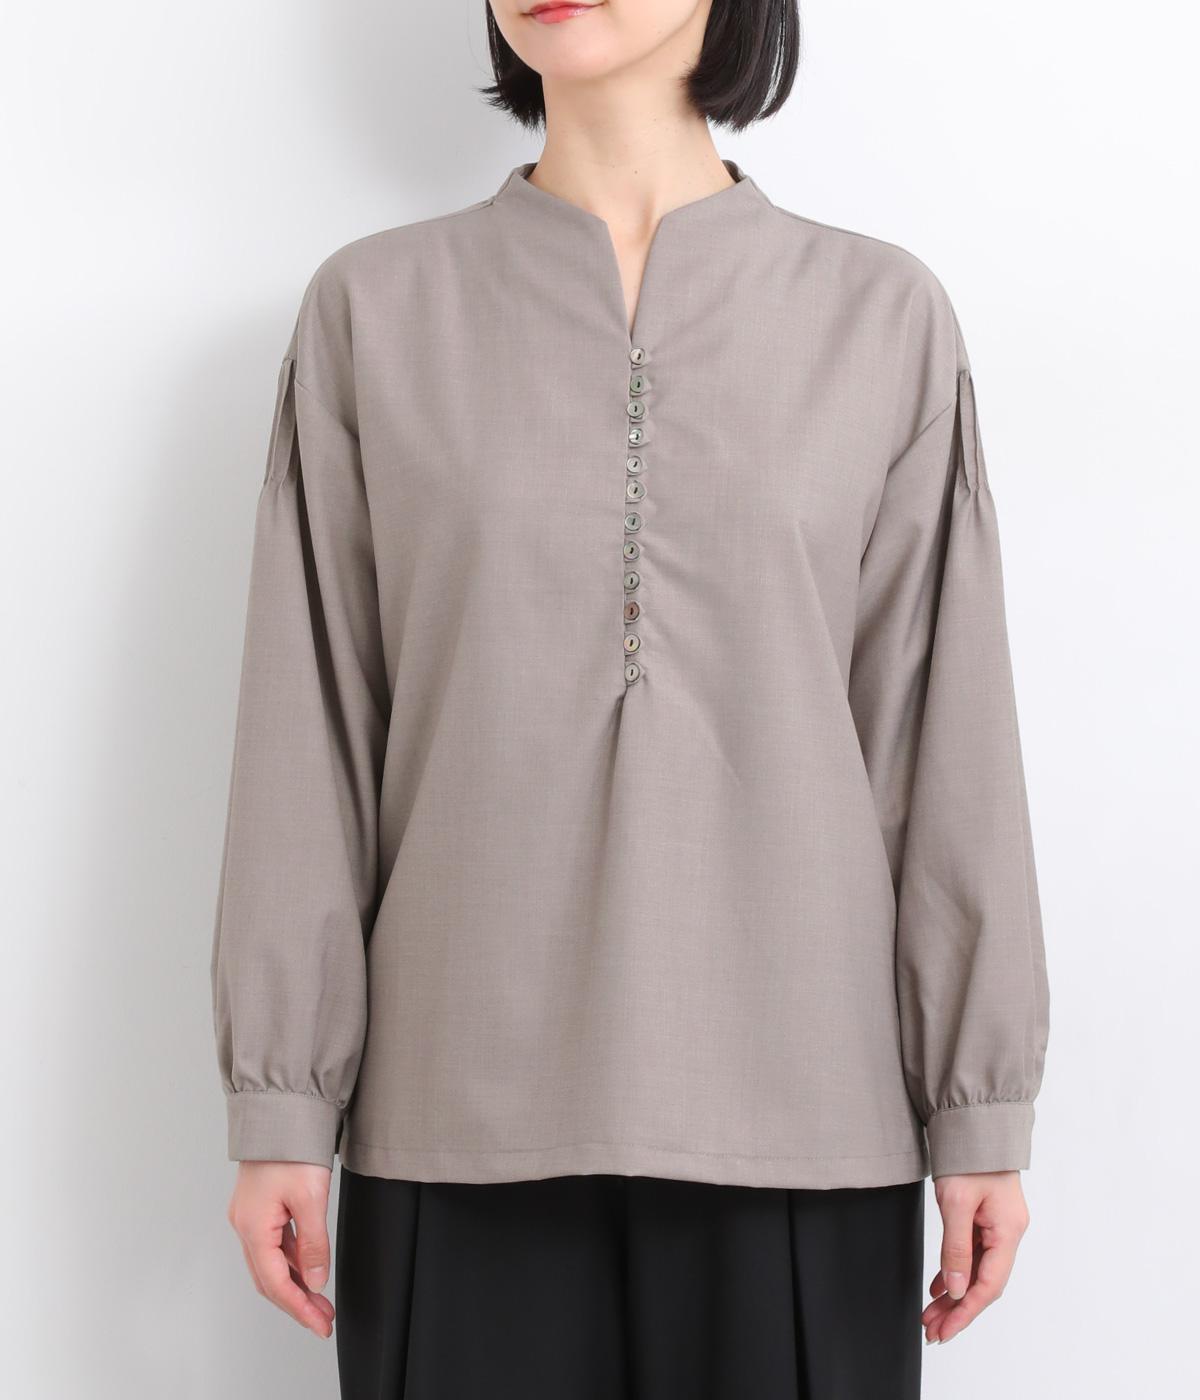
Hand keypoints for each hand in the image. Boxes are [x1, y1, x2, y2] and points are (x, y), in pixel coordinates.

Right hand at [226, 1161, 335, 1337]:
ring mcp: (250, 1215)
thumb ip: (313, 1243)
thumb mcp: (311, 1198)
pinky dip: (292, 1260)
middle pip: (269, 1278)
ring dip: (296, 1283)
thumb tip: (316, 1281)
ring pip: (271, 1262)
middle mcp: (245, 1225)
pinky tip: (309, 1268)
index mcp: (253, 1227)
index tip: (320, 1325)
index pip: (276, 1282)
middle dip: (297, 1302)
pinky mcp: (259, 1205)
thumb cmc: (292, 1148)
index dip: (299, 1308)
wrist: (281, 1109)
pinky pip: (274, 1243)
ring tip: (321, 1300)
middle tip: (323, 1320)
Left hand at [924, 1170, 1029, 1344]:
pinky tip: (940, 1286)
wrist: (973, 1119)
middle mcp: (1009, 1231)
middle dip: (958, 1309)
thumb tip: (957, 1289)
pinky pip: (973, 1253)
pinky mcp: (987, 1217)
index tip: (944, 1330)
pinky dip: (956, 1270)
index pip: (989, 1284)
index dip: (966, 1311)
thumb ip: (956, 1247)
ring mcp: (999, 1224)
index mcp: (1008, 1230)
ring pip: (977, 1269)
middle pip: (984, 1282)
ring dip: (955, 1293)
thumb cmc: (968, 1155)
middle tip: (932, 1330)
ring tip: (930, 1314)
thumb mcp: (956, 1201)